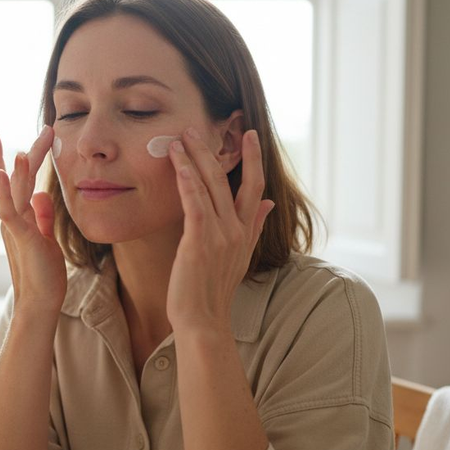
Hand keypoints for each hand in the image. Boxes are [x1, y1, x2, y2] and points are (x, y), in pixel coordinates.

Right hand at [0, 126, 67, 311]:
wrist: (39, 302)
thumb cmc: (43, 274)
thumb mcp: (46, 238)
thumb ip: (43, 216)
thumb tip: (42, 194)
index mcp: (19, 217)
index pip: (20, 183)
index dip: (25, 160)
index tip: (34, 137)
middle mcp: (12, 218)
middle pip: (14, 179)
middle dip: (17, 154)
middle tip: (6, 130)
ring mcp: (14, 226)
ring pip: (11, 189)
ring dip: (11, 165)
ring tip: (5, 141)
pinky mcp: (19, 235)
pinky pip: (9, 209)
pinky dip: (4, 189)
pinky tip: (2, 171)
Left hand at [165, 127, 273, 334]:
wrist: (204, 322)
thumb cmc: (213, 291)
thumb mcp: (239, 256)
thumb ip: (254, 226)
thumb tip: (269, 203)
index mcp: (245, 233)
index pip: (255, 187)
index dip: (252, 160)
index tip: (249, 135)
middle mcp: (236, 231)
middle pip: (229, 181)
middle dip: (212, 151)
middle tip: (196, 127)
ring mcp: (220, 236)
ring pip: (210, 187)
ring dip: (194, 160)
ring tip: (180, 138)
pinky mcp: (200, 243)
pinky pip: (196, 204)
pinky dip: (188, 182)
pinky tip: (179, 165)